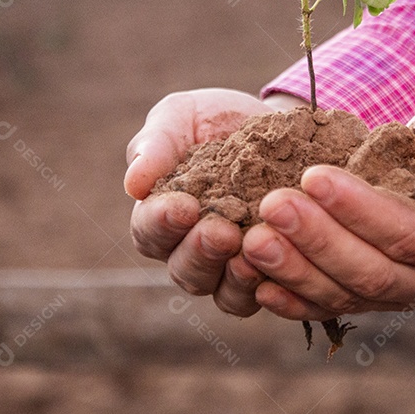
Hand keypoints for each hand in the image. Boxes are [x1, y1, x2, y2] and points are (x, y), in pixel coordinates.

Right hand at [125, 88, 303, 315]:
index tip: (183, 206)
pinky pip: (264, 296)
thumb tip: (133, 184)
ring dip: (234, 278)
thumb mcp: (181, 116)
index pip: (149, 230)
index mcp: (161, 216)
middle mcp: (191, 250)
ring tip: (250, 253)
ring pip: (222, 292)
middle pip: (184, 269)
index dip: (162, 223)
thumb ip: (154, 145)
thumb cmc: (215, 120)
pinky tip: (281, 265)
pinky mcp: (271, 273)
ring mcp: (230, 267)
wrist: (277, 125)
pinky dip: (270, 287)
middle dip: (201, 252)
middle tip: (221, 232)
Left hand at [236, 95, 414, 320]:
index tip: (312, 175)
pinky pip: (326, 306)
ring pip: (343, 293)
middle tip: (271, 205)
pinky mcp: (367, 296)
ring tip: (252, 238)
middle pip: (371, 271)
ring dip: (294, 269)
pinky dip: (290, 298)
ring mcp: (400, 295)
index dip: (361, 209)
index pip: (412, 235)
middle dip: (317, 240)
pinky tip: (254, 282)